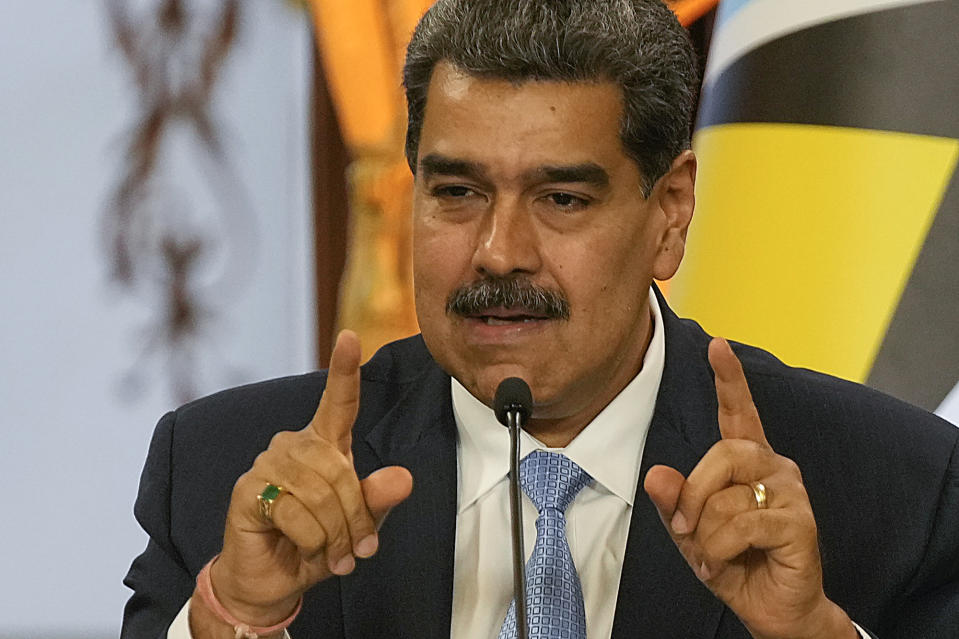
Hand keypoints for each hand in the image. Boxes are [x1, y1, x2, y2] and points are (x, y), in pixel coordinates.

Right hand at [194, 330, 413, 630]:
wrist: (273, 580)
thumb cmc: (316, 544)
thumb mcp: (358, 526)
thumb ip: (378, 500)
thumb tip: (403, 478)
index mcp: (324, 445)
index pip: (338, 403)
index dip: (344, 370)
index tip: (351, 336)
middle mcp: (294, 446)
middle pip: (341, 471)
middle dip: (357, 518)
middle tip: (359, 551)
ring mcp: (267, 465)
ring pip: (321, 494)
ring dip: (335, 535)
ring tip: (334, 555)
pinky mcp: (248, 491)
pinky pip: (295, 513)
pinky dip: (312, 541)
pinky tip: (305, 550)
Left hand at [644, 338, 855, 638]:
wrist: (771, 609)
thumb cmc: (734, 563)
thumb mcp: (689, 531)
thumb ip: (673, 501)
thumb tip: (656, 474)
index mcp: (746, 461)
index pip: (738, 412)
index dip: (729, 379)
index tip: (718, 345)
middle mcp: (772, 466)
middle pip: (723, 452)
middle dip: (694, 494)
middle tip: (687, 529)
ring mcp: (790, 492)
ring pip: (727, 494)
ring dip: (706, 533)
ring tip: (714, 555)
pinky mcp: (800, 522)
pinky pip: (741, 524)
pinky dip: (720, 550)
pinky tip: (729, 564)